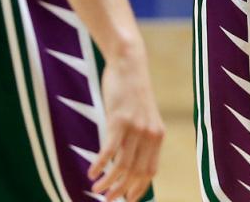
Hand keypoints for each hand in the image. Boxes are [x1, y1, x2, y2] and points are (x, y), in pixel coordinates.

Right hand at [87, 44, 164, 201]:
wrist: (129, 62)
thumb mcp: (142, 115)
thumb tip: (129, 161)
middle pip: (134, 173)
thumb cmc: (132, 90)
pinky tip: (91, 173)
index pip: (150, 171)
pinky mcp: (119, 120)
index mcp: (158, 134)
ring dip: (107, 183)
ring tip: (96, 190)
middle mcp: (149, 133)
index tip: (127, 200)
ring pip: (121, 166)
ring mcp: (135, 127)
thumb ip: (140, 136)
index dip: (138, 189)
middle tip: (107, 200)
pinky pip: (108, 151)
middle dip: (120, 191)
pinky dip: (99, 166)